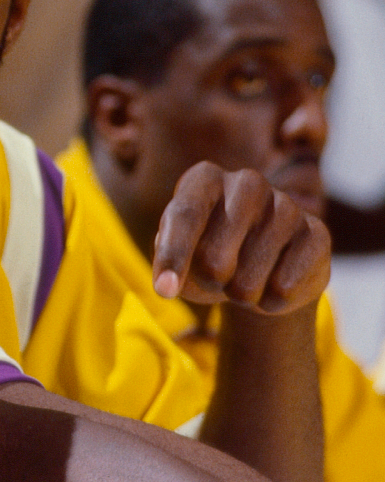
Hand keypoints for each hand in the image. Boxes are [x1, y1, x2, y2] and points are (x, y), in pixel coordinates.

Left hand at [153, 162, 329, 314]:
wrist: (260, 265)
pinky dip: (271, 301)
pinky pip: (284, 288)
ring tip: (244, 277)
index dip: (172, 256)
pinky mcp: (318, 233)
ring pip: (248, 281)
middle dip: (209, 281)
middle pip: (213, 258)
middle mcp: (246, 183)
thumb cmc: (204, 255)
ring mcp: (286, 204)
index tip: (164, 290)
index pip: (184, 217)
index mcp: (204, 179)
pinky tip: (273, 283)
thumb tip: (168, 283)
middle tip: (216, 274)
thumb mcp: (175, 256)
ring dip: (240, 294)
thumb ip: (165, 261)